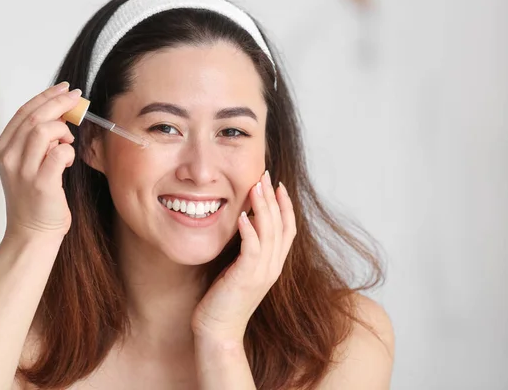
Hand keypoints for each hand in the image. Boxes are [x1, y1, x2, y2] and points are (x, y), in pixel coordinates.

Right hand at [0, 82, 80, 238]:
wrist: (32, 232)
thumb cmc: (35, 198)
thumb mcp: (29, 163)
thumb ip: (38, 141)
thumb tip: (60, 115)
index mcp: (3, 149)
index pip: (24, 112)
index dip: (46, 96)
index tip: (64, 88)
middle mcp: (9, 157)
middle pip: (34, 117)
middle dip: (59, 102)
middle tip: (77, 98)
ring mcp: (23, 170)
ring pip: (43, 131)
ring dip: (63, 130)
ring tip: (68, 141)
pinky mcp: (41, 183)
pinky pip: (60, 154)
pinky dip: (69, 152)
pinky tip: (68, 161)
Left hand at [191, 170, 296, 342]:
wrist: (219, 331)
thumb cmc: (224, 300)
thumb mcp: (239, 271)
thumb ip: (245, 251)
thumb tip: (241, 227)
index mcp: (273, 265)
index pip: (287, 230)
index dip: (285, 206)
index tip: (277, 185)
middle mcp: (272, 267)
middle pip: (281, 225)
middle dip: (274, 198)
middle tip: (265, 175)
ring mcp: (262, 273)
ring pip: (270, 232)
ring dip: (263, 207)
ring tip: (256, 185)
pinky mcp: (246, 278)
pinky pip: (253, 248)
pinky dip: (250, 229)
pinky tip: (243, 215)